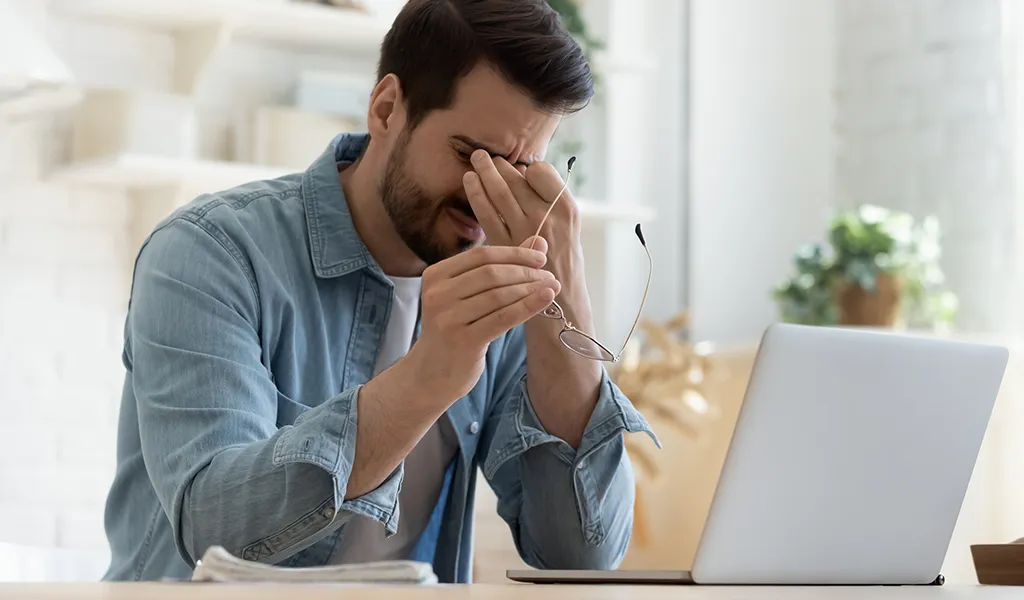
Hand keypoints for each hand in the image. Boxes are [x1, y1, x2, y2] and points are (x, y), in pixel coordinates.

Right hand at [405, 239, 560, 400]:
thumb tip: (538, 242)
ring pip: (499, 295)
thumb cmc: (456, 328)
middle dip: (525, 271)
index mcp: (435, 275)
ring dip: (530, 289)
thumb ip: (500, 267)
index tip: (540, 257)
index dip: (514, 253)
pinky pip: (503, 318)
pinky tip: (546, 299)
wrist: (433, 373)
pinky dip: (528, 306)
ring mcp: (447, 318)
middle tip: (549, 275)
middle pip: (491, 273)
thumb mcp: (470, 295)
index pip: (481, 255)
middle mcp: (438, 294)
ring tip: (552, 288)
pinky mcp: (463, 340)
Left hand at [463, 150, 580, 264]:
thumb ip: (550, 203)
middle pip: (517, 179)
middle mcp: (546, 217)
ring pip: (499, 192)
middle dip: (499, 164)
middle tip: (485, 155)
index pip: (541, 172)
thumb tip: (523, 175)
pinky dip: (476, 193)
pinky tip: (469, 182)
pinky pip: (486, 212)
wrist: (561, 302)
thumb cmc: (564, 262)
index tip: (519, 169)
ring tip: (476, 159)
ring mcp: (524, 231)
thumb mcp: (569, 228)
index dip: (527, 168)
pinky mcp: (504, 245)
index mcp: (567, 208)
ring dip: (485, 172)